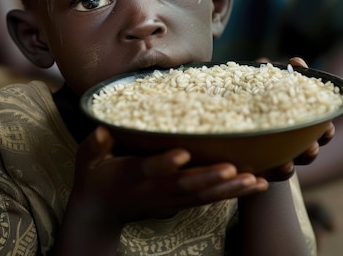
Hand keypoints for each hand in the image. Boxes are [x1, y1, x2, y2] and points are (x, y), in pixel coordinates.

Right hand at [70, 127, 267, 226]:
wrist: (100, 212)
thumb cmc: (94, 178)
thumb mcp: (87, 160)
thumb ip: (94, 146)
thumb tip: (101, 129)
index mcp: (132, 175)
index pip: (149, 170)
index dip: (164, 164)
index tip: (182, 154)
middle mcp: (155, 189)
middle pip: (185, 186)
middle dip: (210, 179)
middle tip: (235, 170)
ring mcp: (169, 199)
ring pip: (202, 196)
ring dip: (229, 190)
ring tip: (255, 181)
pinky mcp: (180, 203)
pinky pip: (209, 200)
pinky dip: (232, 194)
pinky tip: (255, 186)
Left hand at [254, 57, 335, 180]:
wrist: (227, 128)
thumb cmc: (252, 101)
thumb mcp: (263, 85)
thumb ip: (280, 73)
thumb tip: (296, 62)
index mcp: (298, 125)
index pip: (320, 130)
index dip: (326, 130)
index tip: (327, 125)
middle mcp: (290, 145)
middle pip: (309, 152)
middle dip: (312, 150)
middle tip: (310, 145)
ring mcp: (273, 158)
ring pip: (289, 169)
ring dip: (291, 166)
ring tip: (287, 164)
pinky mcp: (255, 169)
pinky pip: (262, 177)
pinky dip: (263, 175)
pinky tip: (261, 172)